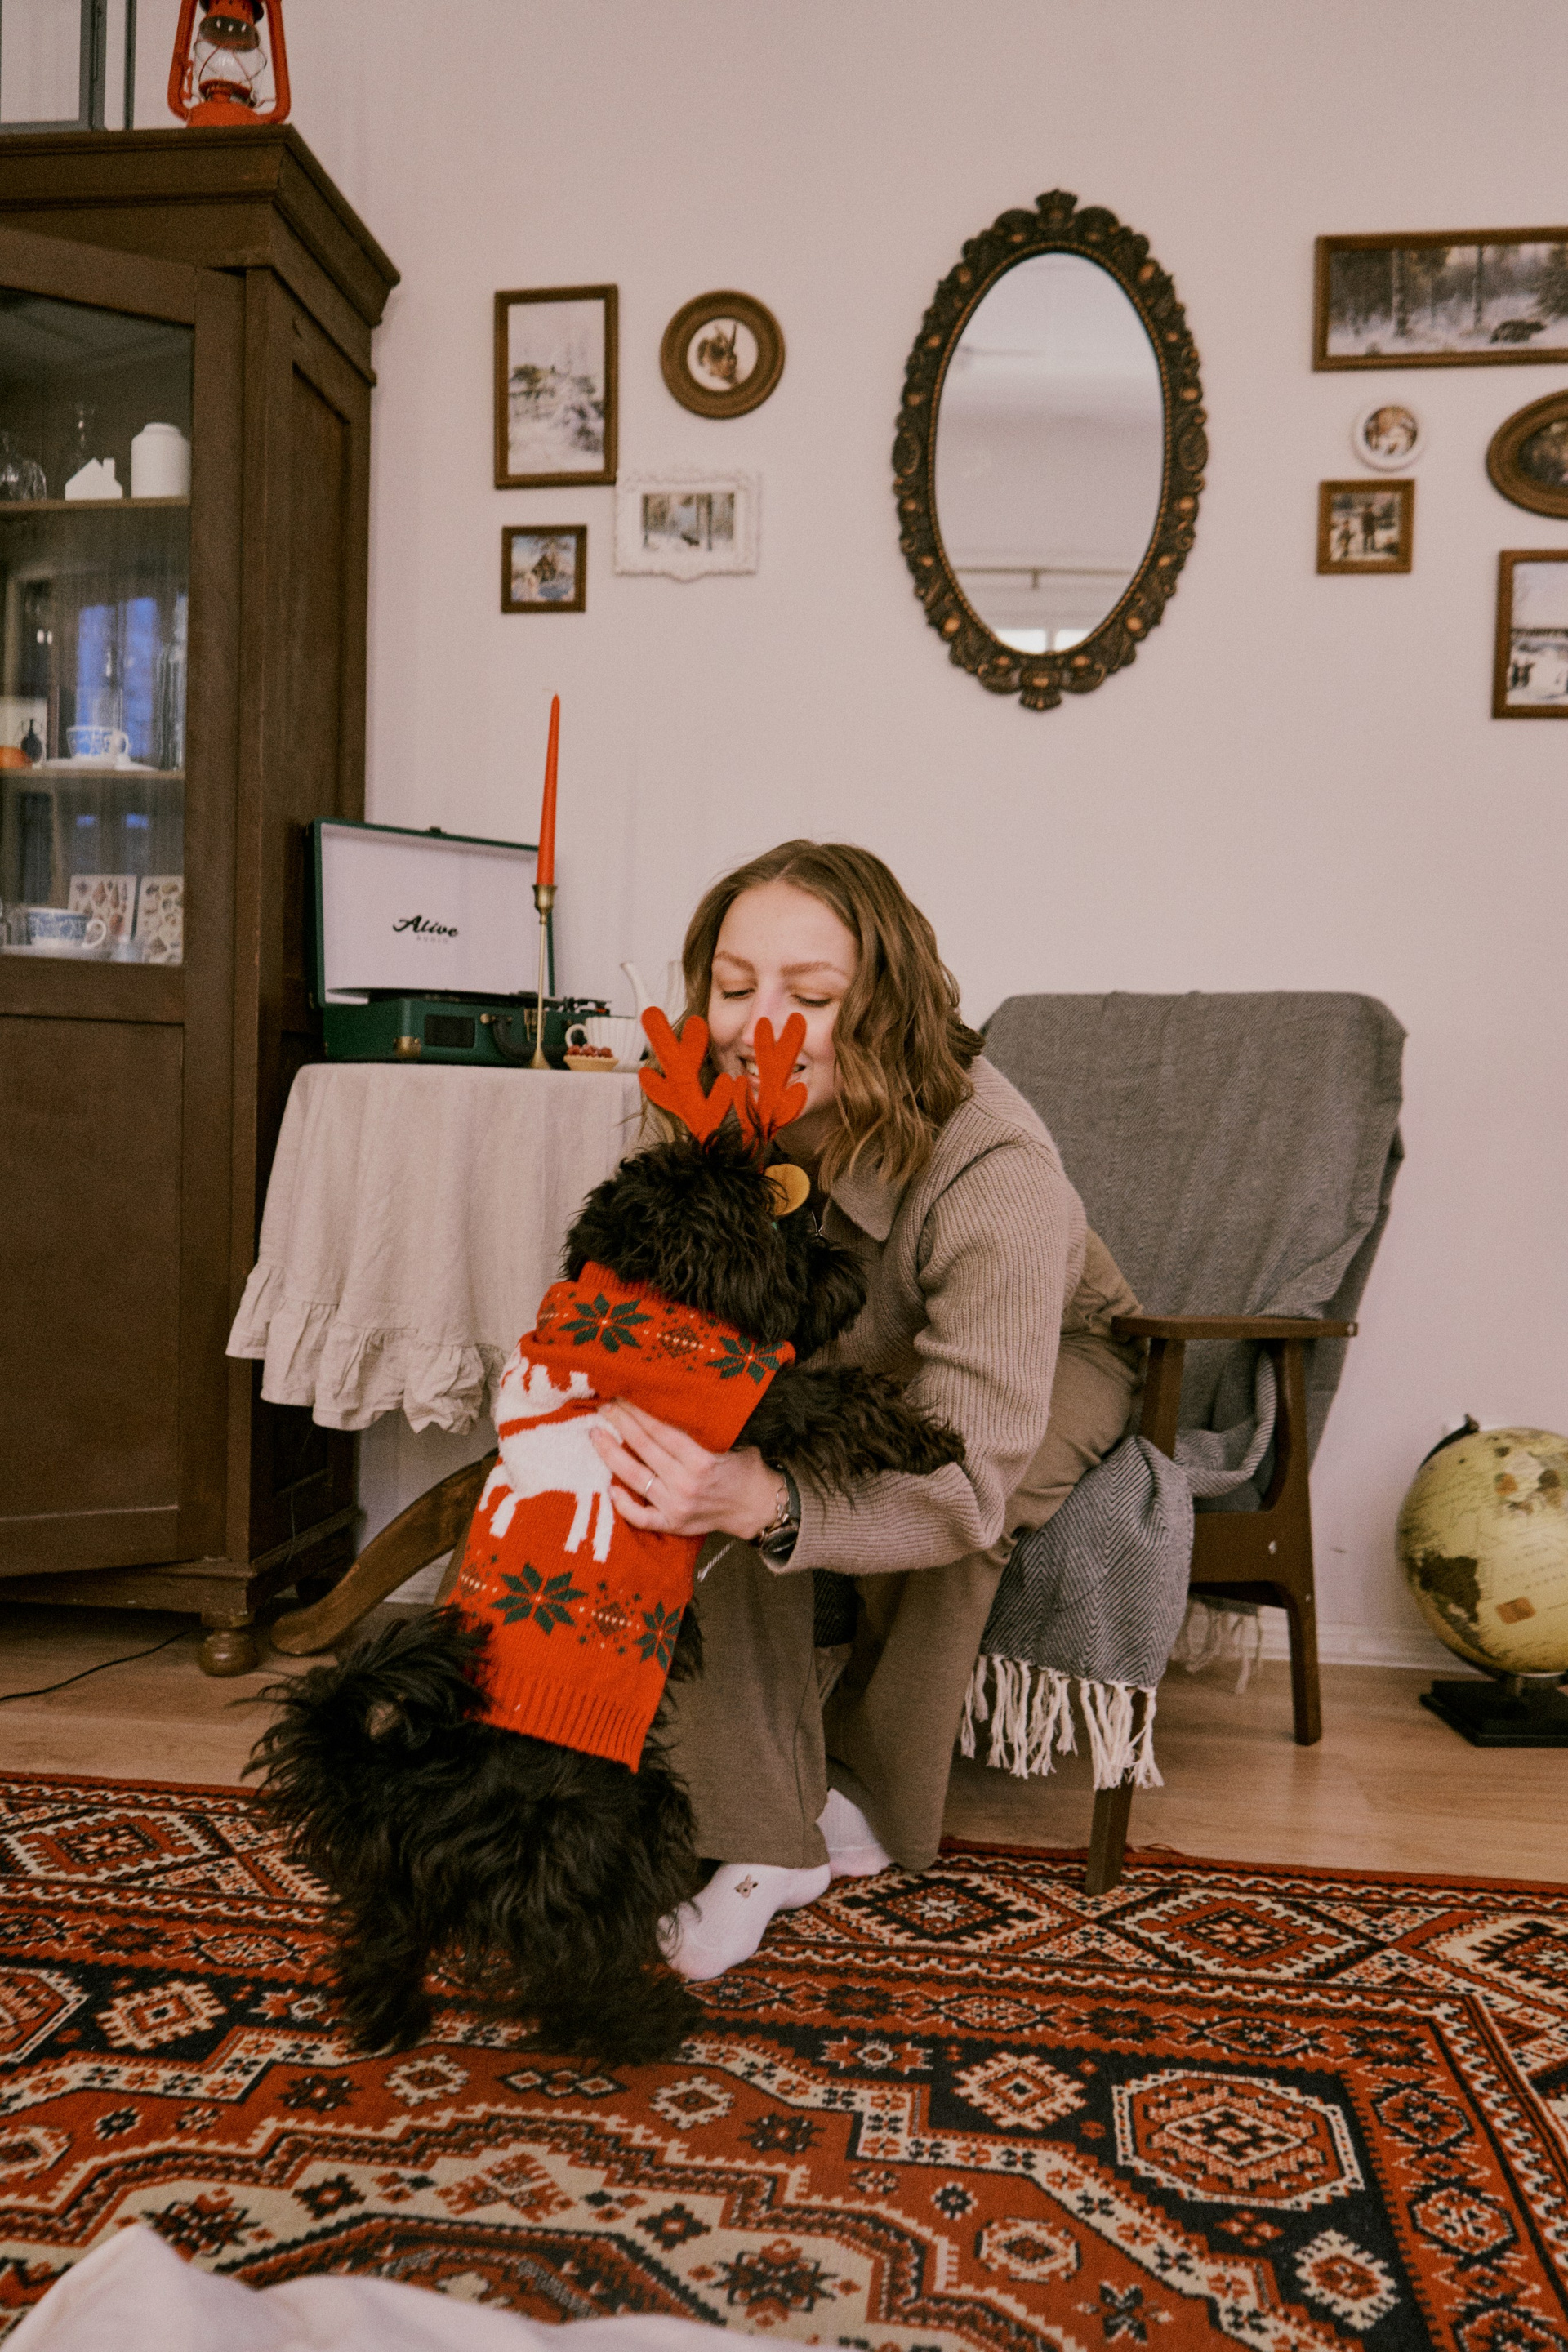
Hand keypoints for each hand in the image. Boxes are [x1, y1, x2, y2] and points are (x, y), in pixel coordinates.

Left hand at [589, 1400, 782, 1539]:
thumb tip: (667, 1410)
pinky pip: (641, 1518)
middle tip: (604, 1408)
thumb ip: (700, 1435)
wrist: (757, 1508)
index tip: (622, 1398)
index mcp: (702, 1461)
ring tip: (596, 1436)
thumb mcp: (730, 1445)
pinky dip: (624, 1505)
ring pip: (636, 1478)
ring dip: (612, 1455)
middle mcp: (686, 1484)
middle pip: (645, 1449)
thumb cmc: (744, 1471)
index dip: (638, 1414)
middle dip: (621, 1425)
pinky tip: (610, 1489)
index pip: (661, 1432)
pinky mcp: (673, 1525)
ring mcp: (676, 1507)